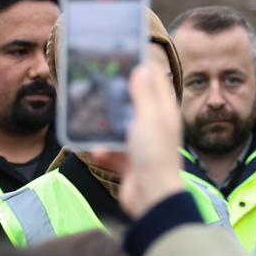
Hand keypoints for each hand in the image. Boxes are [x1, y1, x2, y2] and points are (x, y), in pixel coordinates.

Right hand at [107, 62, 184, 219]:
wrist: (151, 197)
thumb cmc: (155, 155)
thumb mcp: (150, 117)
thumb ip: (145, 94)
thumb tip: (142, 68)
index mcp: (165, 113)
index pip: (156, 83)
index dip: (142, 68)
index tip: (123, 57)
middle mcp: (155, 127)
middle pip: (134, 104)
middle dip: (117, 97)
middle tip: (99, 85)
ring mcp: (142, 146)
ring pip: (120, 128)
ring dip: (106, 126)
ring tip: (90, 117)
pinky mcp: (129, 164)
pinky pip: (112, 152)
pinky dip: (104, 152)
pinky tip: (98, 151)